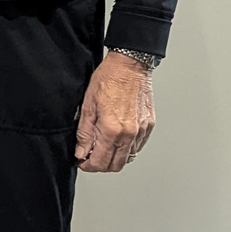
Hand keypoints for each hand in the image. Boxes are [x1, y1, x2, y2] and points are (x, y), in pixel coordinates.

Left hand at [75, 51, 155, 172]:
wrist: (129, 66)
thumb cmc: (109, 79)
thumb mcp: (88, 105)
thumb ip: (85, 133)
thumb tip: (81, 152)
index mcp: (112, 129)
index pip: (100, 162)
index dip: (88, 166)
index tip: (82, 162)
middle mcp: (129, 133)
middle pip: (116, 165)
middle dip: (101, 165)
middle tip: (90, 157)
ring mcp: (141, 130)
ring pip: (128, 158)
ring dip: (115, 158)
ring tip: (103, 148)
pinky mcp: (149, 125)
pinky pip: (138, 146)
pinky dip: (127, 149)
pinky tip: (117, 140)